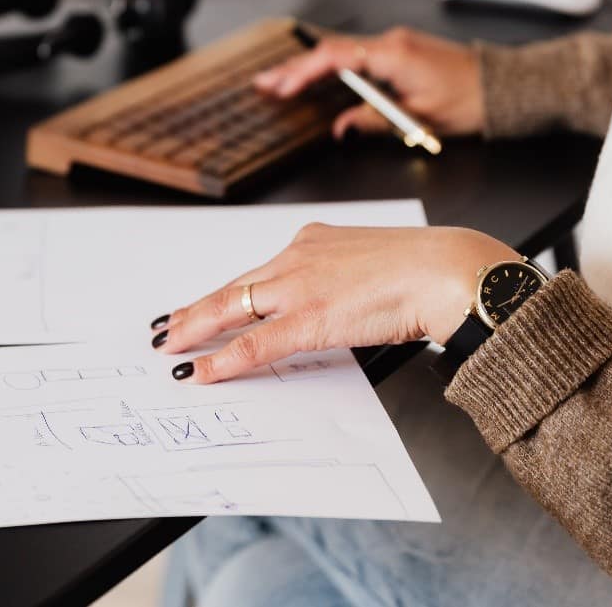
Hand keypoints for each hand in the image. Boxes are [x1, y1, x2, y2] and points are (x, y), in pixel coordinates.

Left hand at [150, 224, 516, 382]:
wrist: (444, 269)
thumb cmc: (422, 270)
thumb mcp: (371, 263)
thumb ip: (342, 279)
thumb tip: (335, 305)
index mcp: (314, 241)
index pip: (257, 272)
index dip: (226, 292)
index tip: (202, 303)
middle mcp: (298, 257)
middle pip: (234, 288)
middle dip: (196, 311)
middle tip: (168, 327)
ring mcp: (300, 286)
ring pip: (232, 309)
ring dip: (197, 331)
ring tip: (172, 347)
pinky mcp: (309, 317)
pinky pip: (255, 343)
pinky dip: (223, 359)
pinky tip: (202, 370)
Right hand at [254, 27, 484, 138]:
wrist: (500, 86)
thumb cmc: (470, 100)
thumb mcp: (418, 118)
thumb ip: (373, 120)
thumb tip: (341, 127)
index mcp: (394, 55)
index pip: (336, 58)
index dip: (304, 73)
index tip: (282, 88)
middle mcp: (391, 42)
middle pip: (331, 51)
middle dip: (295, 68)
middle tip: (265, 82)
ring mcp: (395, 43)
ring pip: (341, 51)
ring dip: (310, 66)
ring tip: (281, 80)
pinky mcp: (399, 50)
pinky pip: (356, 54)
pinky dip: (330, 65)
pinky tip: (315, 75)